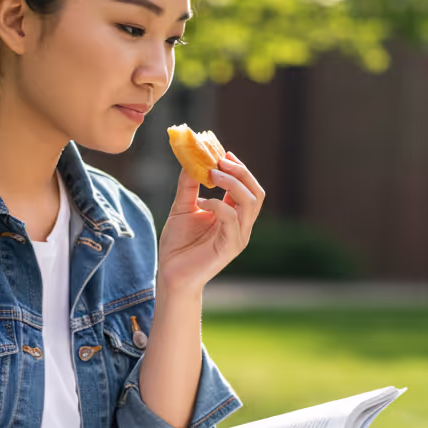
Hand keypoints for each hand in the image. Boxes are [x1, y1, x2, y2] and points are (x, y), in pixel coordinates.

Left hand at [157, 153, 265, 293]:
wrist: (171, 274)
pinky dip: (217, 204)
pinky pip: (231, 219)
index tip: (223, 153)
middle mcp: (241, 225)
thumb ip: (189, 186)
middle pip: (256, 192)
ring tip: (211, 175)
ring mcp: (238, 237)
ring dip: (232, 183)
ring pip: (250, 202)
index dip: (239, 168)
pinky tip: (200, 203)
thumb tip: (191, 160)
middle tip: (219, 160)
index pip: (248, 187)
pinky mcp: (230, 247)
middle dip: (240, 172)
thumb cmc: (178, 245)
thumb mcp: (183, 207)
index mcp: (234, 215)